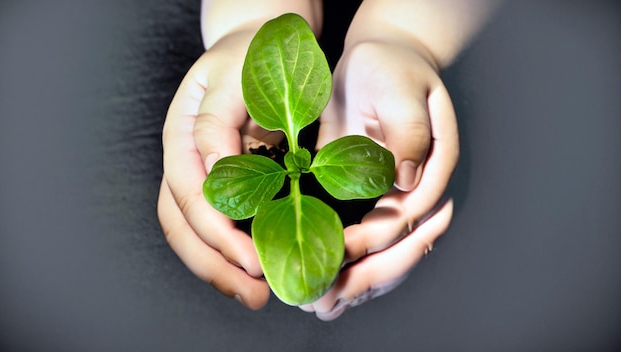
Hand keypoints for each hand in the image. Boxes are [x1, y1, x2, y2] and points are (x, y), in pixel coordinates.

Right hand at [157, 30, 282, 308]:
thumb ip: (218, 123)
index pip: (189, 196)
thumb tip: (215, 171)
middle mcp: (184, 160)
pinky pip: (215, 222)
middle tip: (255, 293)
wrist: (255, 45)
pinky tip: (252, 266)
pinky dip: (231, 249)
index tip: (253, 260)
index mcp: (181, 137)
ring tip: (255, 293)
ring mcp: (198, 172)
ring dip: (220, 266)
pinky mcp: (221, 181)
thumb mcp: (234, 78)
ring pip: (192, 230)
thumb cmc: (248, 57)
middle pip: (182, 224)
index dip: (218, 234)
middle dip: (215, 264)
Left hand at [302, 40, 459, 319]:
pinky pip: (366, 238)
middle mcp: (418, 188)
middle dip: (363, 272)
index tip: (341, 251)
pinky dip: (347, 260)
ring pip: (385, 250)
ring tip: (319, 300)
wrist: (378, 63)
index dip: (377, 237)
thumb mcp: (401, 90)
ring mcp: (396, 197)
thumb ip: (408, 130)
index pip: (410, 213)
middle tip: (324, 293)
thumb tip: (407, 179)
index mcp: (434, 166)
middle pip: (400, 245)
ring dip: (355, 277)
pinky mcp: (372, 197)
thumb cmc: (392, 70)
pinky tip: (324, 277)